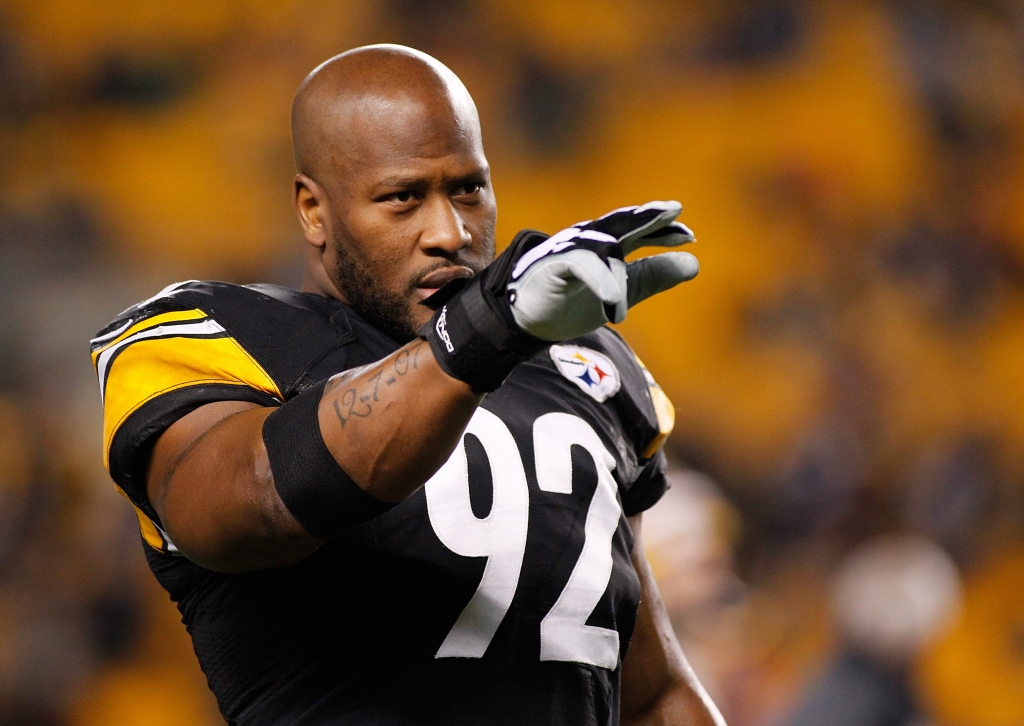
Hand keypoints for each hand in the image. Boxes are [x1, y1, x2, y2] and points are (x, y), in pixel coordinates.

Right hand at [507, 201, 697, 340]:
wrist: (523, 319)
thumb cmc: (569, 302)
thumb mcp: (621, 291)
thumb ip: (652, 277)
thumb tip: (694, 264)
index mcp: (606, 246)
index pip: (637, 232)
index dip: (662, 231)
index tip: (688, 237)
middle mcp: (588, 242)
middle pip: (620, 225)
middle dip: (645, 218)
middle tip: (672, 211)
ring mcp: (569, 251)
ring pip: (600, 245)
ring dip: (620, 259)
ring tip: (633, 280)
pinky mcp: (552, 265)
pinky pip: (580, 266)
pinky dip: (599, 281)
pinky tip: (616, 302)